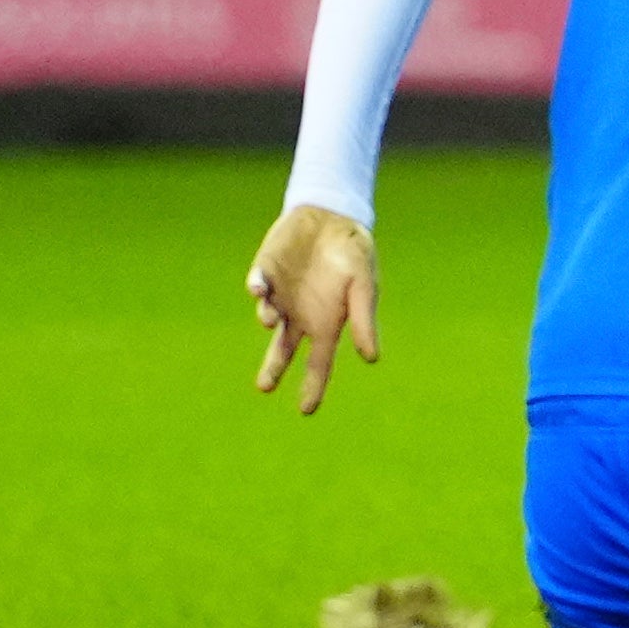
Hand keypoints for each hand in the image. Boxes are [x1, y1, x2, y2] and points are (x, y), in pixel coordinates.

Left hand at [248, 206, 378, 416]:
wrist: (333, 217)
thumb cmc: (354, 253)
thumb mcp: (364, 286)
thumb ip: (364, 320)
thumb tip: (371, 358)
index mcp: (327, 322)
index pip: (319, 363)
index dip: (313, 387)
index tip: (306, 410)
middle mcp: (301, 315)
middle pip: (283, 350)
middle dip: (273, 369)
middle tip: (265, 387)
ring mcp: (281, 295)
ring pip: (268, 317)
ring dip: (268, 318)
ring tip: (272, 318)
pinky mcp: (265, 272)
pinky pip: (257, 286)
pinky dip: (257, 288)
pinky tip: (260, 287)